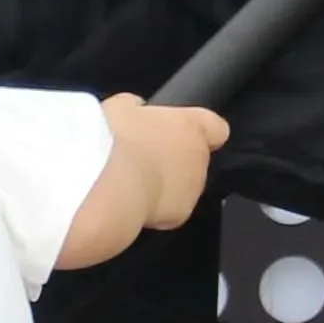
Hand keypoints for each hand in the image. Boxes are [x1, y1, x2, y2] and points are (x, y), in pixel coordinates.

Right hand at [103, 93, 227, 228]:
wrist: (107, 182)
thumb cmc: (113, 140)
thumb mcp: (121, 108)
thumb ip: (137, 108)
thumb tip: (136, 109)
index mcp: (191, 126)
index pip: (216, 128)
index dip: (201, 131)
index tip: (183, 133)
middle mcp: (199, 158)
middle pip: (195, 160)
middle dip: (173, 162)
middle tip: (142, 161)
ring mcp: (193, 188)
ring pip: (183, 187)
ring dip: (164, 186)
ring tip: (132, 184)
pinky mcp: (180, 214)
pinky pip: (169, 211)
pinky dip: (154, 209)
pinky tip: (131, 202)